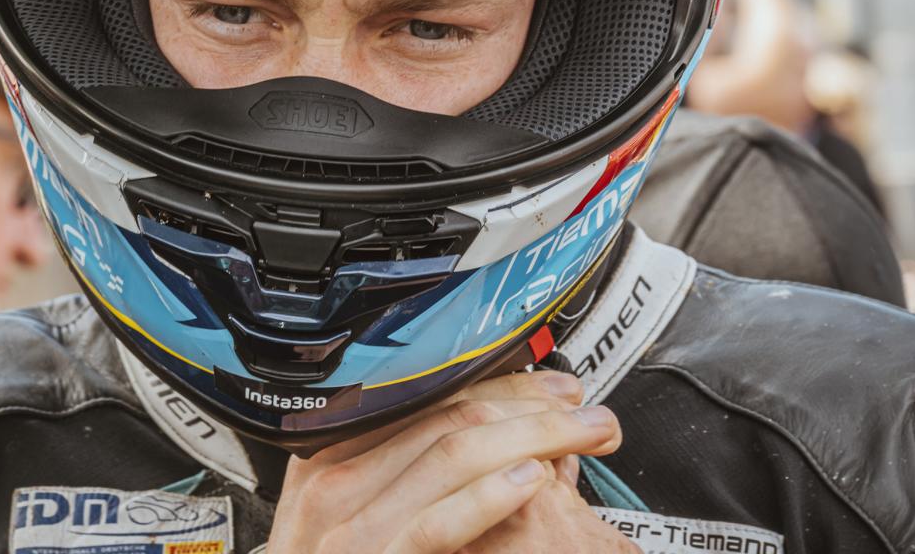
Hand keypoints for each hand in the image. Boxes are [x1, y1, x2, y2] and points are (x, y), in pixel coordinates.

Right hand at [265, 370, 621, 553]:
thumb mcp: (344, 516)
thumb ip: (389, 473)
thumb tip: (471, 433)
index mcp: (328, 460)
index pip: (421, 398)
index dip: (498, 384)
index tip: (552, 389)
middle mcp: (333, 485)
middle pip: (444, 417)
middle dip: (530, 407)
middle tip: (587, 412)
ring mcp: (349, 530)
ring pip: (450, 455)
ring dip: (532, 438)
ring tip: (584, 437)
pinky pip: (435, 524)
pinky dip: (487, 497)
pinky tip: (531, 481)